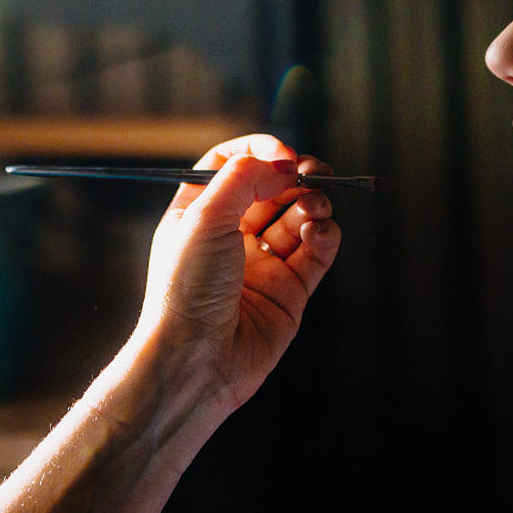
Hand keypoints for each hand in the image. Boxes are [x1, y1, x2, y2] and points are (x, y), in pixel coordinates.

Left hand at [133, 133, 341, 417]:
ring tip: (316, 205)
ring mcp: (261, 262)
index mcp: (199, 213)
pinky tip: (320, 232)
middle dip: (295, 174)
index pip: (232, 164)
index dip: (259, 151)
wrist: (197, 360)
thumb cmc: (187, 290)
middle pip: (271, 187)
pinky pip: (317, 251)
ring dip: (313, 202)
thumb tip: (277, 162)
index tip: (282, 154)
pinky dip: (326, 234)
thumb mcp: (203, 219)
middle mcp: (230, 235)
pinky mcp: (289, 290)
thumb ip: (242, 179)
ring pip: (298, 216)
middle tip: (313, 172)